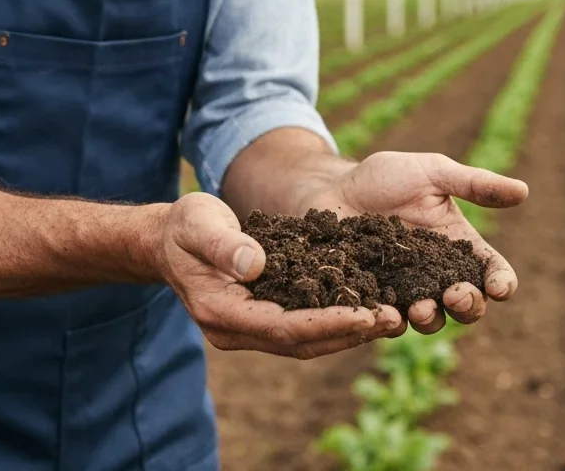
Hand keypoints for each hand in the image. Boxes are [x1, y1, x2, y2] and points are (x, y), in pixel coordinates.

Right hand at [154, 192, 407, 358]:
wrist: (170, 239)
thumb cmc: (185, 226)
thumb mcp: (198, 224)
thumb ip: (224, 244)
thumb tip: (255, 263)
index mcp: (221, 311)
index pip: (282, 326)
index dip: (327, 323)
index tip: (366, 315)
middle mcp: (237, 329)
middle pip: (302, 341)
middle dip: (349, 332)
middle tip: (394, 319)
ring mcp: (250, 328)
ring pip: (307, 340)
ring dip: (350, 331)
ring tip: (393, 317)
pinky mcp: (263, 317)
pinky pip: (306, 325)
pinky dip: (338, 320)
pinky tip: (370, 307)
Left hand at [293, 151, 526, 334]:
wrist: (332, 188)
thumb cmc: (385, 177)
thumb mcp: (432, 173)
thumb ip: (474, 184)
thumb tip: (524, 191)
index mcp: (459, 246)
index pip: (491, 272)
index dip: (502, 283)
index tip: (500, 286)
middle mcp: (437, 274)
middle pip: (468, 306)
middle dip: (469, 306)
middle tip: (456, 294)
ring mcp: (405, 291)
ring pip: (431, 320)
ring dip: (432, 318)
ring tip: (420, 306)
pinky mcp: (373, 301)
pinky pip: (387, 321)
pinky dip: (391, 322)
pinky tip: (388, 314)